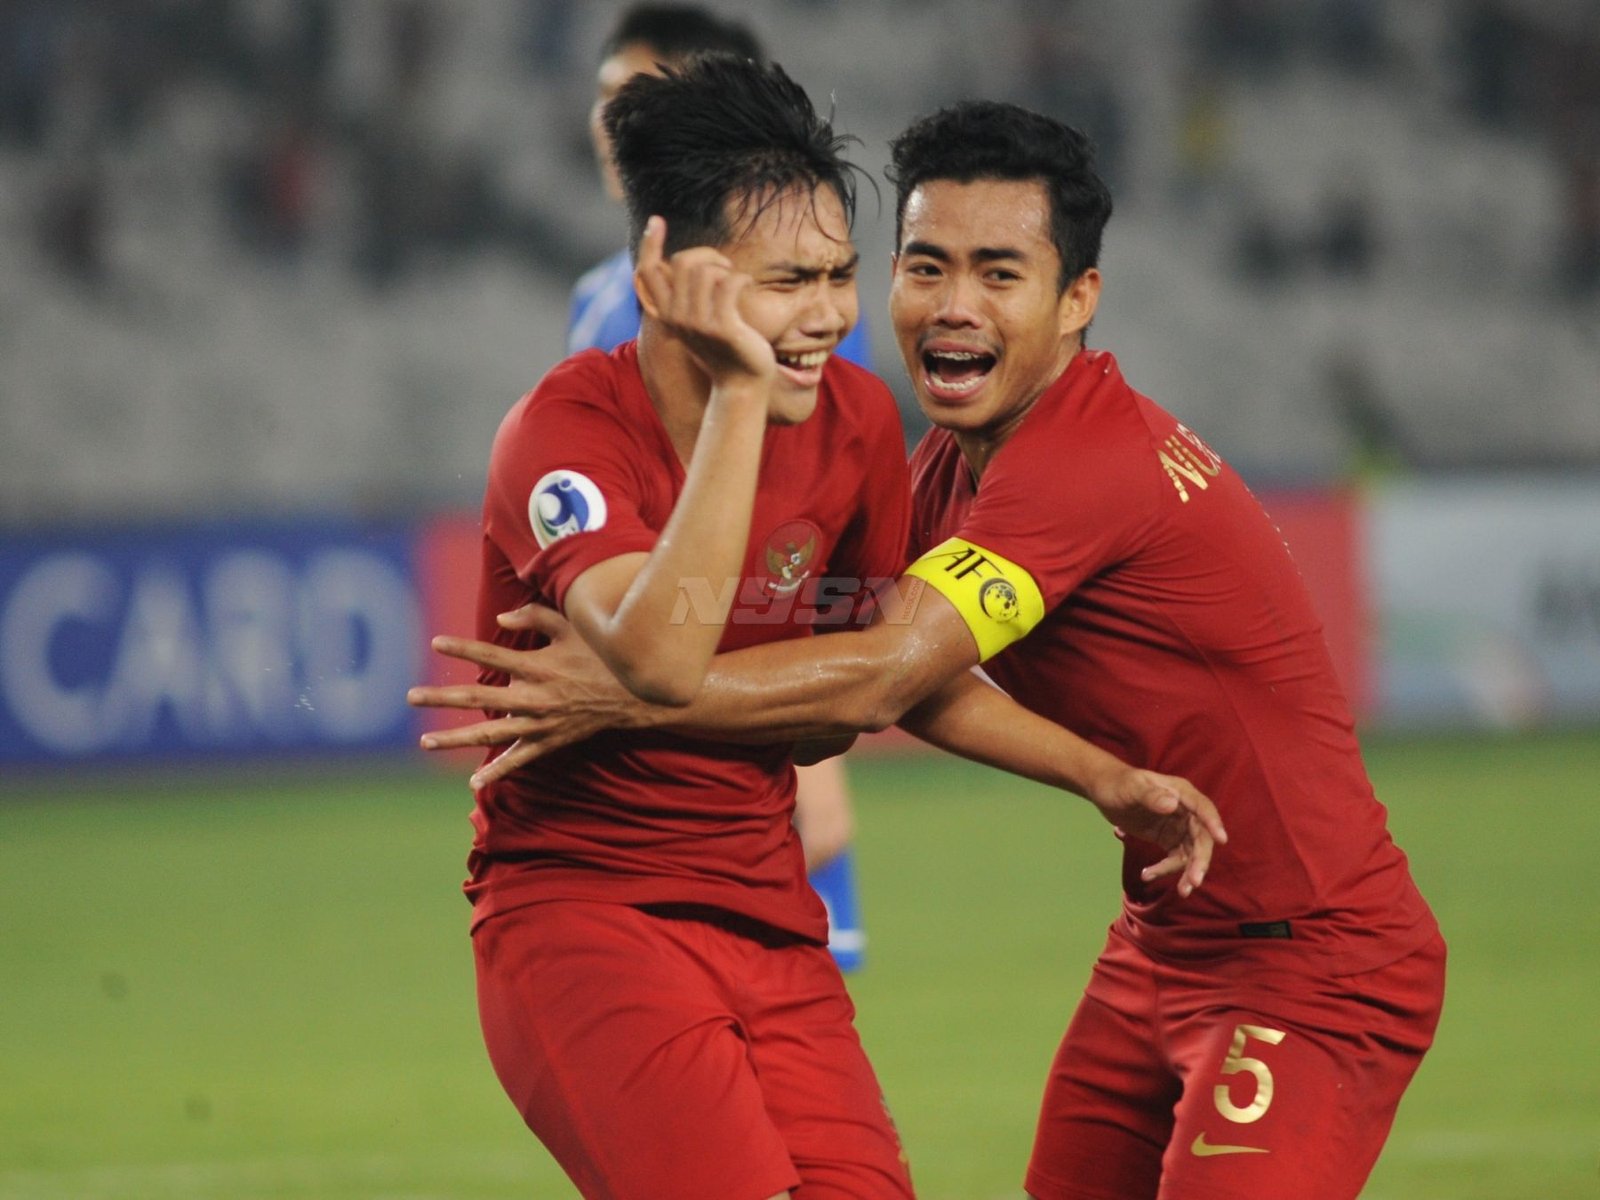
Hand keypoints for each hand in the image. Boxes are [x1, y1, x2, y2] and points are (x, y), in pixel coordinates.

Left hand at [406, 604, 649, 788]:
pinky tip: (474, 782)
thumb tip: (499, 620)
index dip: (462, 648)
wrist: (637, 695)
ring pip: (490, 733)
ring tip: (425, 742)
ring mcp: (540, 723)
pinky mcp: (549, 741)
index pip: (491, 655)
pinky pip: (519, 759)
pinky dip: (497, 771)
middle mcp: (534, 697)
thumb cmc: (604, 654)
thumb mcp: (574, 627)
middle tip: (410, 697)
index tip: (435, 643)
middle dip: (441, 697)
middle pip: (478, 697)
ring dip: (456, 738)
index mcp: (538, 666)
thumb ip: (535, 617)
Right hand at [634, 215, 775, 390]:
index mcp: (667, 315)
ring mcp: (698, 324)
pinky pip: (730, 284)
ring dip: (726, 268)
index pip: (647, 273)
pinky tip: (749, 285)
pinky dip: (742, 278)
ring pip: (706, 271)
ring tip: (736, 280)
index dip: (649, 245)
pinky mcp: (722, 328)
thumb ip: (685, 298)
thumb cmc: (724, 349)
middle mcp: (676, 319)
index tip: (656, 221)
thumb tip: (681, 263)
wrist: (742, 385)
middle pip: (682, 262)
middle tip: (725, 267)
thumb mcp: (697, 322)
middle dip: (708, 255)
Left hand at [1085, 767, 1227, 897]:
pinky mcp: (1169, 840)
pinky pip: (1175, 859)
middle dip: (1200, 860)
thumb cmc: (1119, 783)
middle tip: (1194, 882)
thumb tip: (1172, 805)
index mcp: (1181, 793)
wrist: (1104, 790)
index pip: (1203, 808)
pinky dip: (1165, 870)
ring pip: (1191, 853)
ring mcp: (1178, 827)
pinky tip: (1147, 875)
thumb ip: (1151, 796)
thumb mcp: (1132, 788)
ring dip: (1187, 872)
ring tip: (1182, 892)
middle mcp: (1185, 811)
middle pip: (1201, 837)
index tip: (1222, 840)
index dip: (1214, 823)